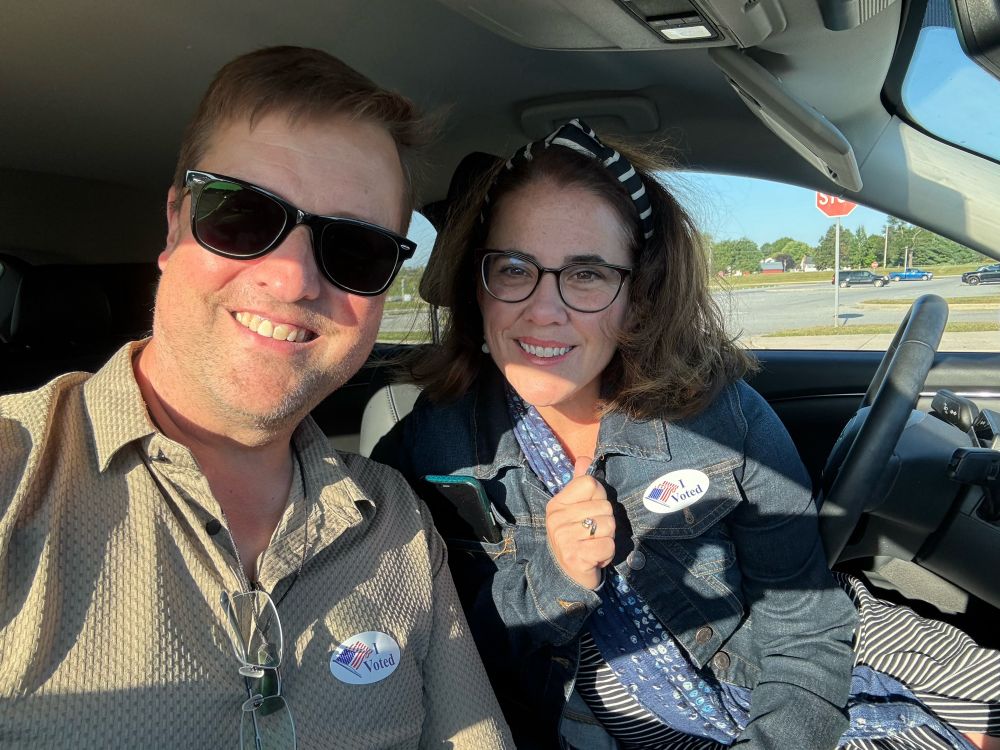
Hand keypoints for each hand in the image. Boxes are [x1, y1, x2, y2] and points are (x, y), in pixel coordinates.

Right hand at [545, 456, 615, 589]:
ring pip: (609, 525)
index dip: (599, 496)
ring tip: (593, 545)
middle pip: (605, 506)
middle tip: (592, 534)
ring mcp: (564, 538)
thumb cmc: (576, 538)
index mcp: (557, 503)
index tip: (591, 511)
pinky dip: (607, 554)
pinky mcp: (575, 556)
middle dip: (606, 522)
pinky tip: (594, 557)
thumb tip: (585, 459)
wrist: (565, 576)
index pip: (590, 483)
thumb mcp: (574, 509)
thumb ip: (580, 484)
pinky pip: (608, 545)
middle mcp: (556, 518)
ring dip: (607, 538)